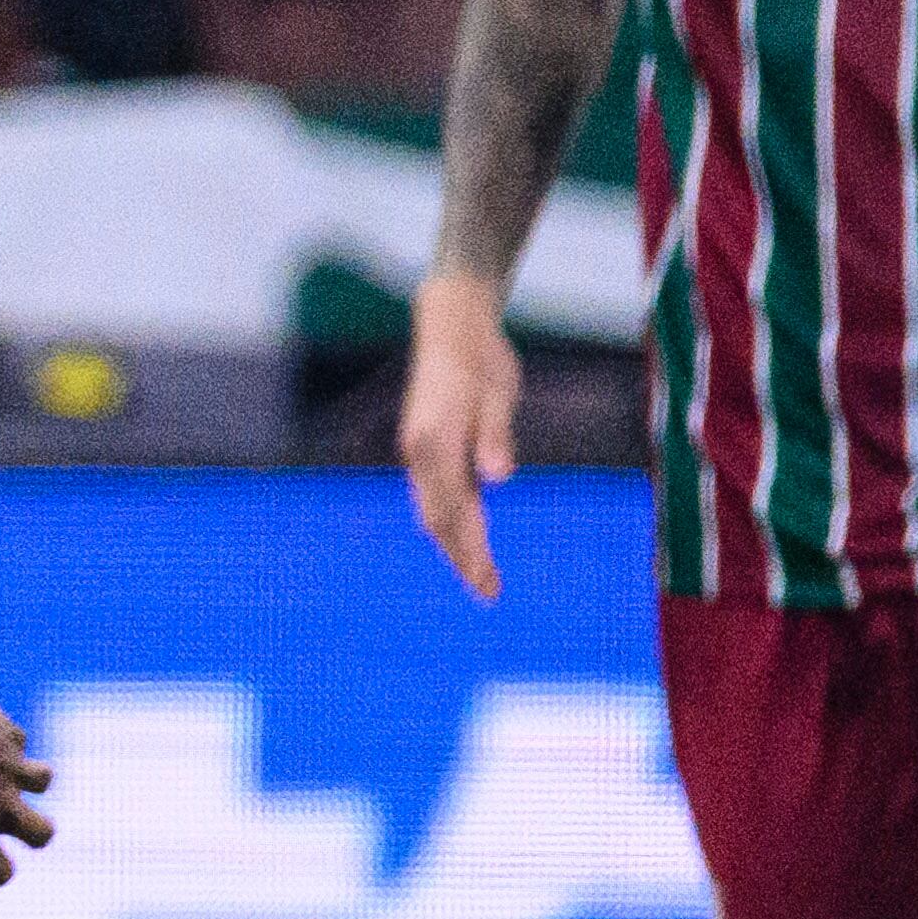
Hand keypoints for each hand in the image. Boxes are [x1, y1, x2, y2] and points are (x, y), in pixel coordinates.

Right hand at [397, 268, 521, 600]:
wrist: (451, 326)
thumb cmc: (480, 359)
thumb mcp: (497, 395)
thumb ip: (495, 437)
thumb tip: (498, 478)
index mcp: (434, 444)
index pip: (454, 512)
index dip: (471, 551)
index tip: (487, 583)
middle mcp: (419, 454)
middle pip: (439, 520)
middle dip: (462, 558)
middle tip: (488, 592)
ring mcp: (419, 451)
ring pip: (434, 510)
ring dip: (455, 543)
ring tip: (478, 574)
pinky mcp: (426, 446)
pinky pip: (436, 495)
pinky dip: (450, 521)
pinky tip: (465, 534)